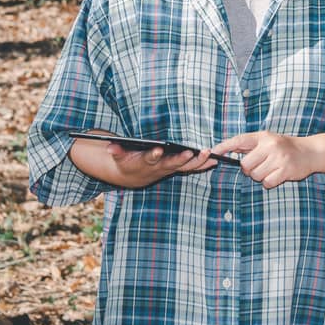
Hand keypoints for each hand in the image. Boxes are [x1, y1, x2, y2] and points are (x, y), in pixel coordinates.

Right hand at [69, 138, 217, 188]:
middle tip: (192, 152)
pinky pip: (192, 168)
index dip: (153, 155)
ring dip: (198, 161)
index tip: (157, 150)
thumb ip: (116, 151)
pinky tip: (214, 160)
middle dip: (182, 158)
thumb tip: (109, 147)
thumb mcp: (119, 157)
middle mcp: (160, 167)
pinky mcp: (177, 168)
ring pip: (186, 167)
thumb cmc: (128, 162)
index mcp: (146, 162)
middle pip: (173, 163)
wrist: (134, 177)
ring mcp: (170, 169)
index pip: (149, 158)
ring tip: (210, 154)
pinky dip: (203, 164)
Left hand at [213, 132, 317, 189]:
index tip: (213, 152)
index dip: (225, 146)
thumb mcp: (270, 140)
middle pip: (245, 165)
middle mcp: (270, 145)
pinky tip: (278, 175)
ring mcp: (278, 158)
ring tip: (272, 169)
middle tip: (260, 167)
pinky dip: (270, 182)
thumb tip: (230, 150)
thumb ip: (252, 146)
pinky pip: (267, 182)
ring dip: (261, 177)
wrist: (311, 151)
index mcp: (263, 137)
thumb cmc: (286, 147)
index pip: (239, 140)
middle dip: (250, 170)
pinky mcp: (285, 170)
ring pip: (256, 175)